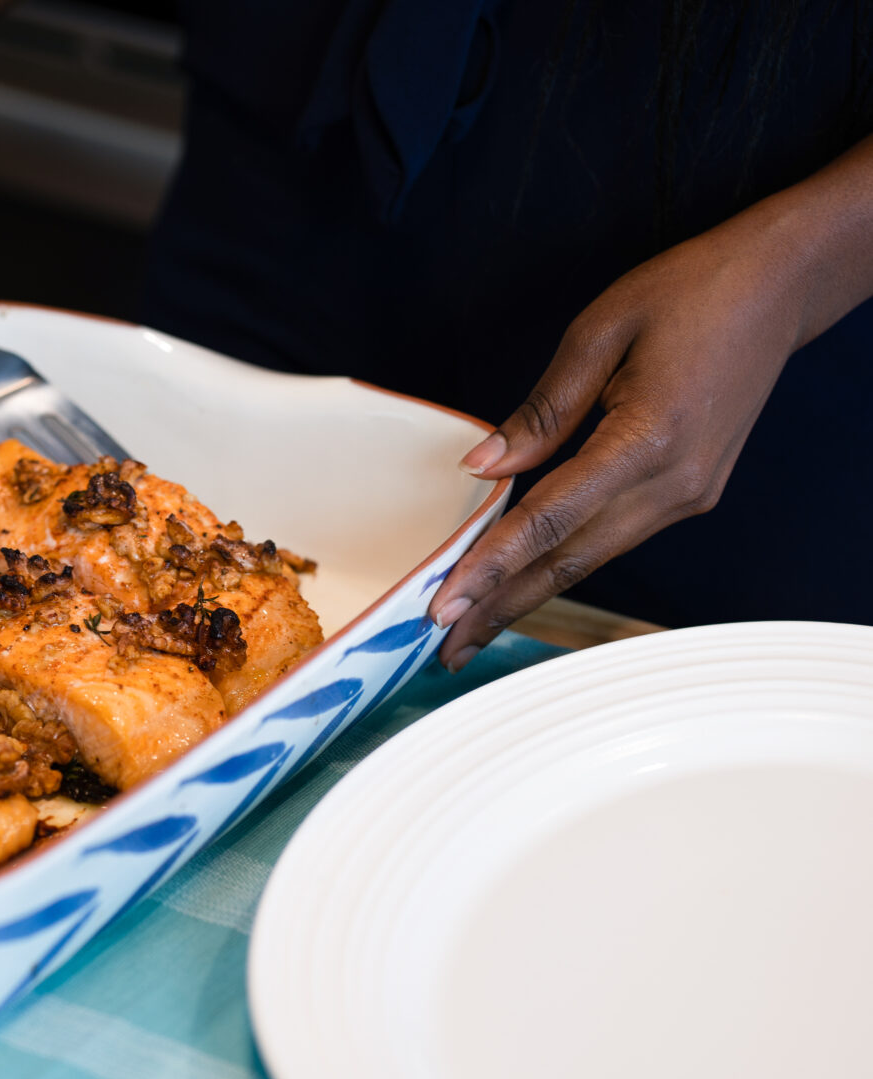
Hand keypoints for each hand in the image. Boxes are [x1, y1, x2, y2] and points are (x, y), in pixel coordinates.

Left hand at [426, 212, 807, 670]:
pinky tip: (524, 579)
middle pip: (570, 560)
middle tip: (443, 646)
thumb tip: (482, 468)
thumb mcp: (599, 331)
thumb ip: (542, 410)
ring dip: (529, 595)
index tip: (445, 602)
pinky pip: (615, 538)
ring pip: (592, 558)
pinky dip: (564, 563)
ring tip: (474, 627)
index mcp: (647, 438)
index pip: (551, 518)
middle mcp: (673, 483)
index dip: (492, 565)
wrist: (778, 289)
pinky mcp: (691, 494)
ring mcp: (688, 495)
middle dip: (502, 606)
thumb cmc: (690, 293)